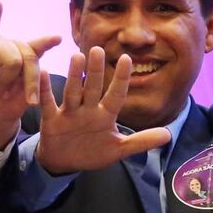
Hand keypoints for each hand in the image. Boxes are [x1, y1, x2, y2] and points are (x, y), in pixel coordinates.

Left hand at [0, 0, 61, 147]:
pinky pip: (40, 51)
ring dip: (26, 84)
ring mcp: (17, 53)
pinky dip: (47, 43)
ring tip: (16, 96)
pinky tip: (57, 39)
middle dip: (9, 80)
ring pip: (31, 62)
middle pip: (14, 57)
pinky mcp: (32, 63)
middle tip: (0, 93)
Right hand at [35, 47, 172, 175]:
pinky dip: (45, 90)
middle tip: (98, 49)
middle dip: (96, 71)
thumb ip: (141, 141)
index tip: (128, 58)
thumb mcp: (118, 150)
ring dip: (75, 76)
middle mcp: (88, 109)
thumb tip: (168, 135)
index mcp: (105, 114)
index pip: (116, 94)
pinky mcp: (52, 119)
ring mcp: (70, 112)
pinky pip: (48, 103)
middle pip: (93, 87)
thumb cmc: (92, 152)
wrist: (64, 162)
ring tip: (76, 57)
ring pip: (73, 91)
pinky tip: (44, 72)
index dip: (122, 79)